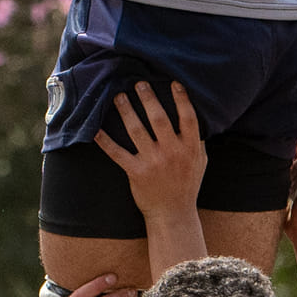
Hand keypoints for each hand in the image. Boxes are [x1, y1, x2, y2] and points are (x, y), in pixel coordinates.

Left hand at [97, 81, 206, 219]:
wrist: (173, 214)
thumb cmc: (187, 185)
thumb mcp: (200, 161)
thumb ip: (197, 140)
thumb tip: (192, 114)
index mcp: (190, 148)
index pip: (188, 118)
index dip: (182, 99)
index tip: (174, 82)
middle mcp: (172, 153)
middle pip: (159, 119)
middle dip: (148, 99)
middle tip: (139, 83)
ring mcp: (153, 162)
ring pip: (137, 131)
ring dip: (126, 111)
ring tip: (119, 96)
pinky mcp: (136, 173)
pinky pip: (118, 153)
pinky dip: (106, 141)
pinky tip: (96, 129)